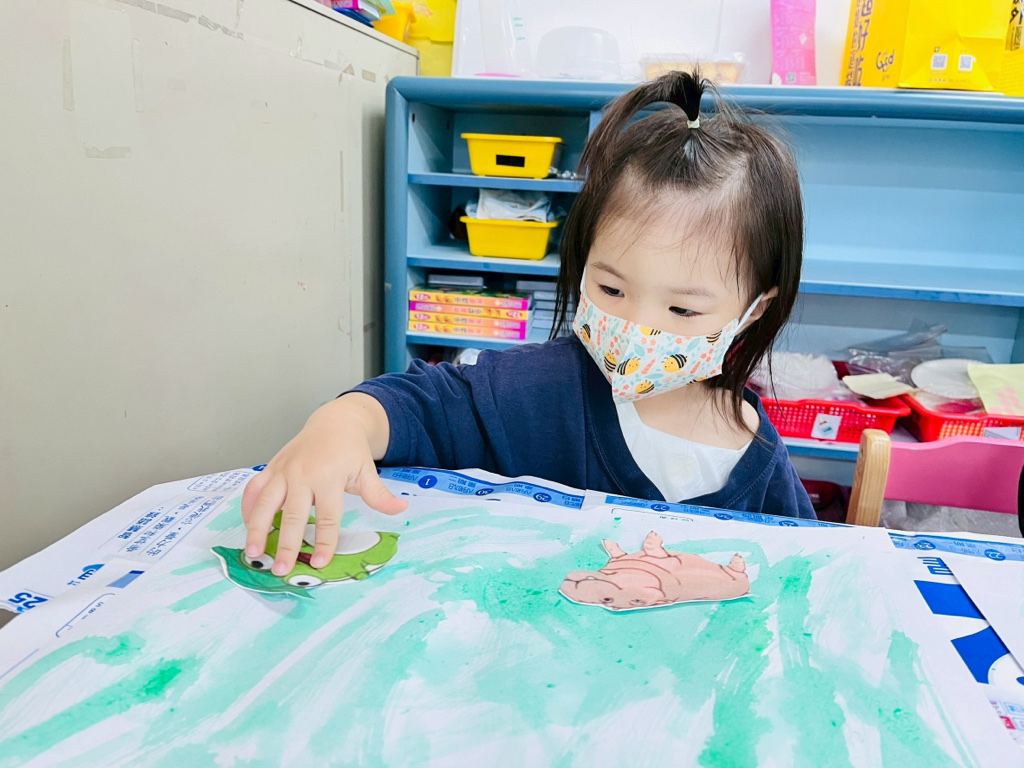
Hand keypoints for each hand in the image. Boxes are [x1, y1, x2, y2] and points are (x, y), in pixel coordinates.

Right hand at [240, 394, 406, 575]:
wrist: (334, 421)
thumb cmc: (350, 450)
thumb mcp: (367, 471)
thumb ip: (379, 494)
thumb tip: (400, 509)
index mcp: (328, 477)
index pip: (327, 517)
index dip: (324, 542)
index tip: (319, 563)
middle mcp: (302, 475)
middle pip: (291, 515)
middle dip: (285, 544)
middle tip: (280, 569)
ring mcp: (283, 471)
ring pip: (264, 503)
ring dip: (256, 529)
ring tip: (253, 554)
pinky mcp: (271, 467)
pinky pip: (253, 489)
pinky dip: (246, 507)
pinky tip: (246, 527)